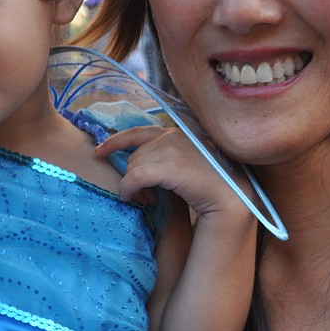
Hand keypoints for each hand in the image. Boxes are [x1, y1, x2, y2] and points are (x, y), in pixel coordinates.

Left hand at [97, 124, 252, 225]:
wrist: (230, 196)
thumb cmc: (208, 184)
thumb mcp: (184, 163)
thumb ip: (164, 157)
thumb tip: (134, 164)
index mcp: (177, 131)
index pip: (138, 131)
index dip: (116, 140)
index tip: (99, 150)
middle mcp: (173, 134)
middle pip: (135, 154)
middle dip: (133, 174)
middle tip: (142, 194)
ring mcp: (172, 148)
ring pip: (133, 166)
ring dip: (132, 185)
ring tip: (145, 199)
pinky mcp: (169, 165)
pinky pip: (134, 177)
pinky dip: (129, 189)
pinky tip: (133, 199)